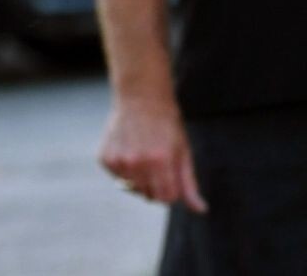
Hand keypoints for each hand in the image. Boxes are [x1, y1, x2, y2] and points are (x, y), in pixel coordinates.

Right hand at [100, 93, 206, 212]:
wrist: (140, 98)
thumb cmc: (166, 124)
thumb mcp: (183, 152)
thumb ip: (189, 184)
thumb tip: (201, 210)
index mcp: (161, 162)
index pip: (167, 198)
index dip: (171, 189)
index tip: (171, 173)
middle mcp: (137, 163)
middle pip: (148, 195)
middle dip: (155, 185)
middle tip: (157, 162)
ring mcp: (119, 161)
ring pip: (132, 188)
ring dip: (139, 178)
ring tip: (142, 154)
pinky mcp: (105, 158)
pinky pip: (118, 178)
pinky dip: (124, 170)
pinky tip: (129, 150)